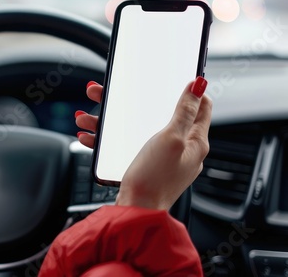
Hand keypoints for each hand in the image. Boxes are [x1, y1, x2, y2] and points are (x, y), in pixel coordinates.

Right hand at [75, 78, 211, 209]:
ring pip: (136, 128)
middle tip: (113, 92)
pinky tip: (91, 135)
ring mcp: (161, 157)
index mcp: (194, 141)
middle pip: (159, 114)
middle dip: (135, 101)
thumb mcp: (171, 139)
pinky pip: (125, 144)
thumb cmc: (155, 179)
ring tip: (89, 117)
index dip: (189, 90)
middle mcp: (180, 148)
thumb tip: (199, 86)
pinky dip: (108, 138)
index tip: (174, 78)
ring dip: (111, 120)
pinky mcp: (144, 165)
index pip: (201, 108)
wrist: (135, 211)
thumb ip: (184, 111)